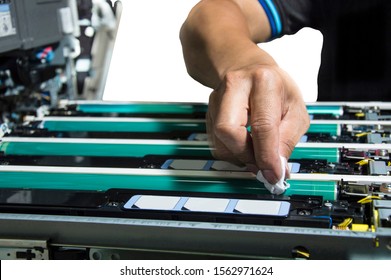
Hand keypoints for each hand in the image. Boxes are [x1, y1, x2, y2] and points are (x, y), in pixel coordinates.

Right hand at [207, 64, 309, 183]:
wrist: (245, 66)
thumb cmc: (273, 86)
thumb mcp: (295, 107)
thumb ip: (288, 139)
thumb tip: (277, 168)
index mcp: (263, 81)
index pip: (262, 125)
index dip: (267, 156)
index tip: (274, 174)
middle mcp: (234, 87)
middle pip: (229, 131)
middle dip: (246, 156)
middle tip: (262, 165)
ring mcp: (216, 99)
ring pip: (219, 141)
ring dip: (239, 157)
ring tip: (255, 155)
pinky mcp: (208, 112)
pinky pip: (216, 142)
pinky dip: (231, 152)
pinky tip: (245, 148)